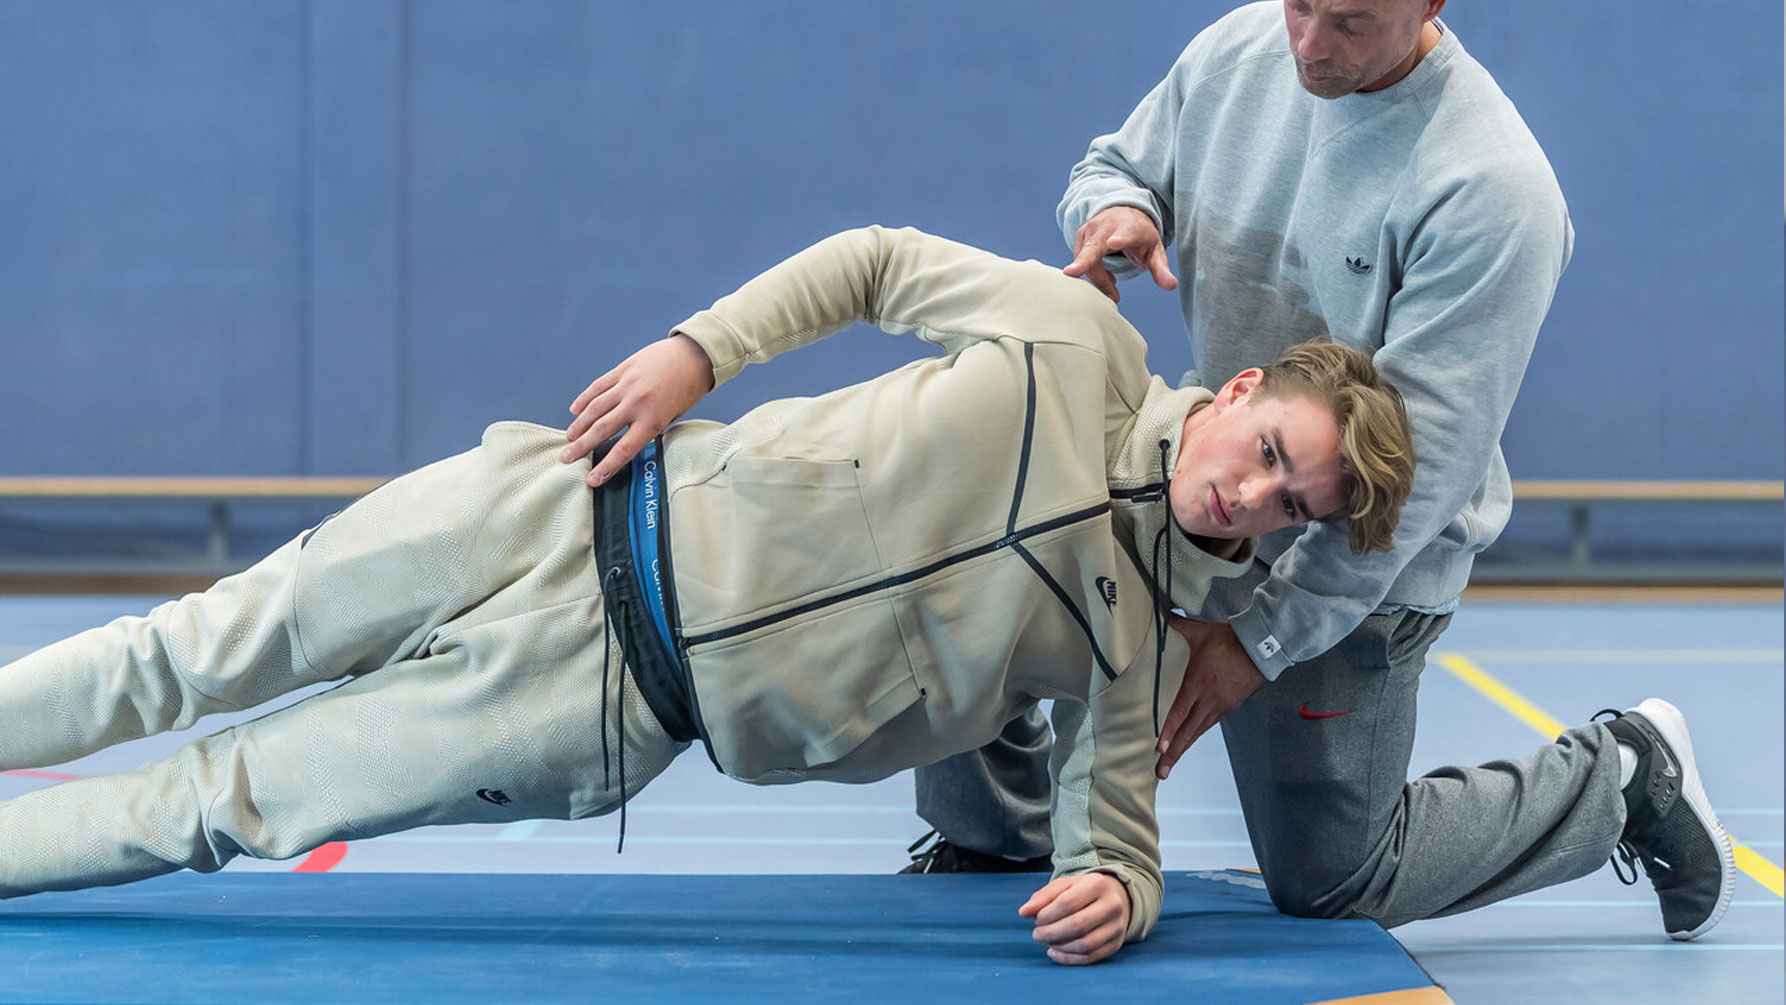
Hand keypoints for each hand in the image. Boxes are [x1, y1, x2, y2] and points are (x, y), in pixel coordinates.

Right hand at [561, 334, 713, 486]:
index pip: (624, 449)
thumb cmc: (688, 388)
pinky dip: (584, 399)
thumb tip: (631, 438)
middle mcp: (636, 404)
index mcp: (653, 420)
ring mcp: (627, 385)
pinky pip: (598, 386)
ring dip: (579, 424)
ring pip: (595, 408)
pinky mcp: (622, 370)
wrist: (693, 355)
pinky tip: (575, 410)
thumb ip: (651, 428)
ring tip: (569, 437)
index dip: (606, 467)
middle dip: (582, 446)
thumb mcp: (674, 416)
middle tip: (566, 458)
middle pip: (602, 429)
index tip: (591, 479)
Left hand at [1018, 872, 1130, 965]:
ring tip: (1047, 941)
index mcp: (1097, 884)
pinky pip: (1090, 957)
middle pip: (1077, 925)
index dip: (1047, 914)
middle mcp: (1112, 905)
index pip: (1068, 902)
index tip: (1036, 919)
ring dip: (1059, 946)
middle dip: (1051, 933)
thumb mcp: (1064, 885)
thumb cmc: (1083, 890)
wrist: (1115, 897)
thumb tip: (1024, 912)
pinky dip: (1068, 958)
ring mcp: (1116, 927)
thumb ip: (1042, 897)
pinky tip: (1055, 952)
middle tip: (1037, 934)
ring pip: (1084, 944)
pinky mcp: (1116, 944)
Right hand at [1061, 206, 1178, 302]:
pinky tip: (1106, 276)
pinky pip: (1082, 262)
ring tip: (1114, 287)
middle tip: (1071, 273)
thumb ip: (1161, 269)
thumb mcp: (1155, 251)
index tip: (1113, 243)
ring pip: (1087, 262)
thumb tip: (1172, 287)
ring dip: (1099, 280)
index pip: (1125, 234)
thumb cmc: (1141, 236)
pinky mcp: (1080, 236)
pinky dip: (1093, 274)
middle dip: (1083, 261)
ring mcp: (1091, 230)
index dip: (1119, 240)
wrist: (1124, 213)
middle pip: (1094, 248)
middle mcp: (1107, 226)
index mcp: (1130, 228)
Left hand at [1155, 619, 1264, 778]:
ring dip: (1183, 748)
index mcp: (1198, 683)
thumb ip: (1175, 626)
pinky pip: (1209, 724)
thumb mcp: (1199, 631)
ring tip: (1169, 764)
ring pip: (1198, 731)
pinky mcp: (1229, 707)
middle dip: (1173, 753)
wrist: (1261, 647)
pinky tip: (1187, 741)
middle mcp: (1208, 700)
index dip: (1169, 730)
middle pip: (1188, 731)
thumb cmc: (1227, 639)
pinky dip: (1196, 735)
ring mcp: (1220, 706)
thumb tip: (1155, 614)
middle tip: (1160, 772)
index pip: (1179, 711)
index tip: (1159, 748)